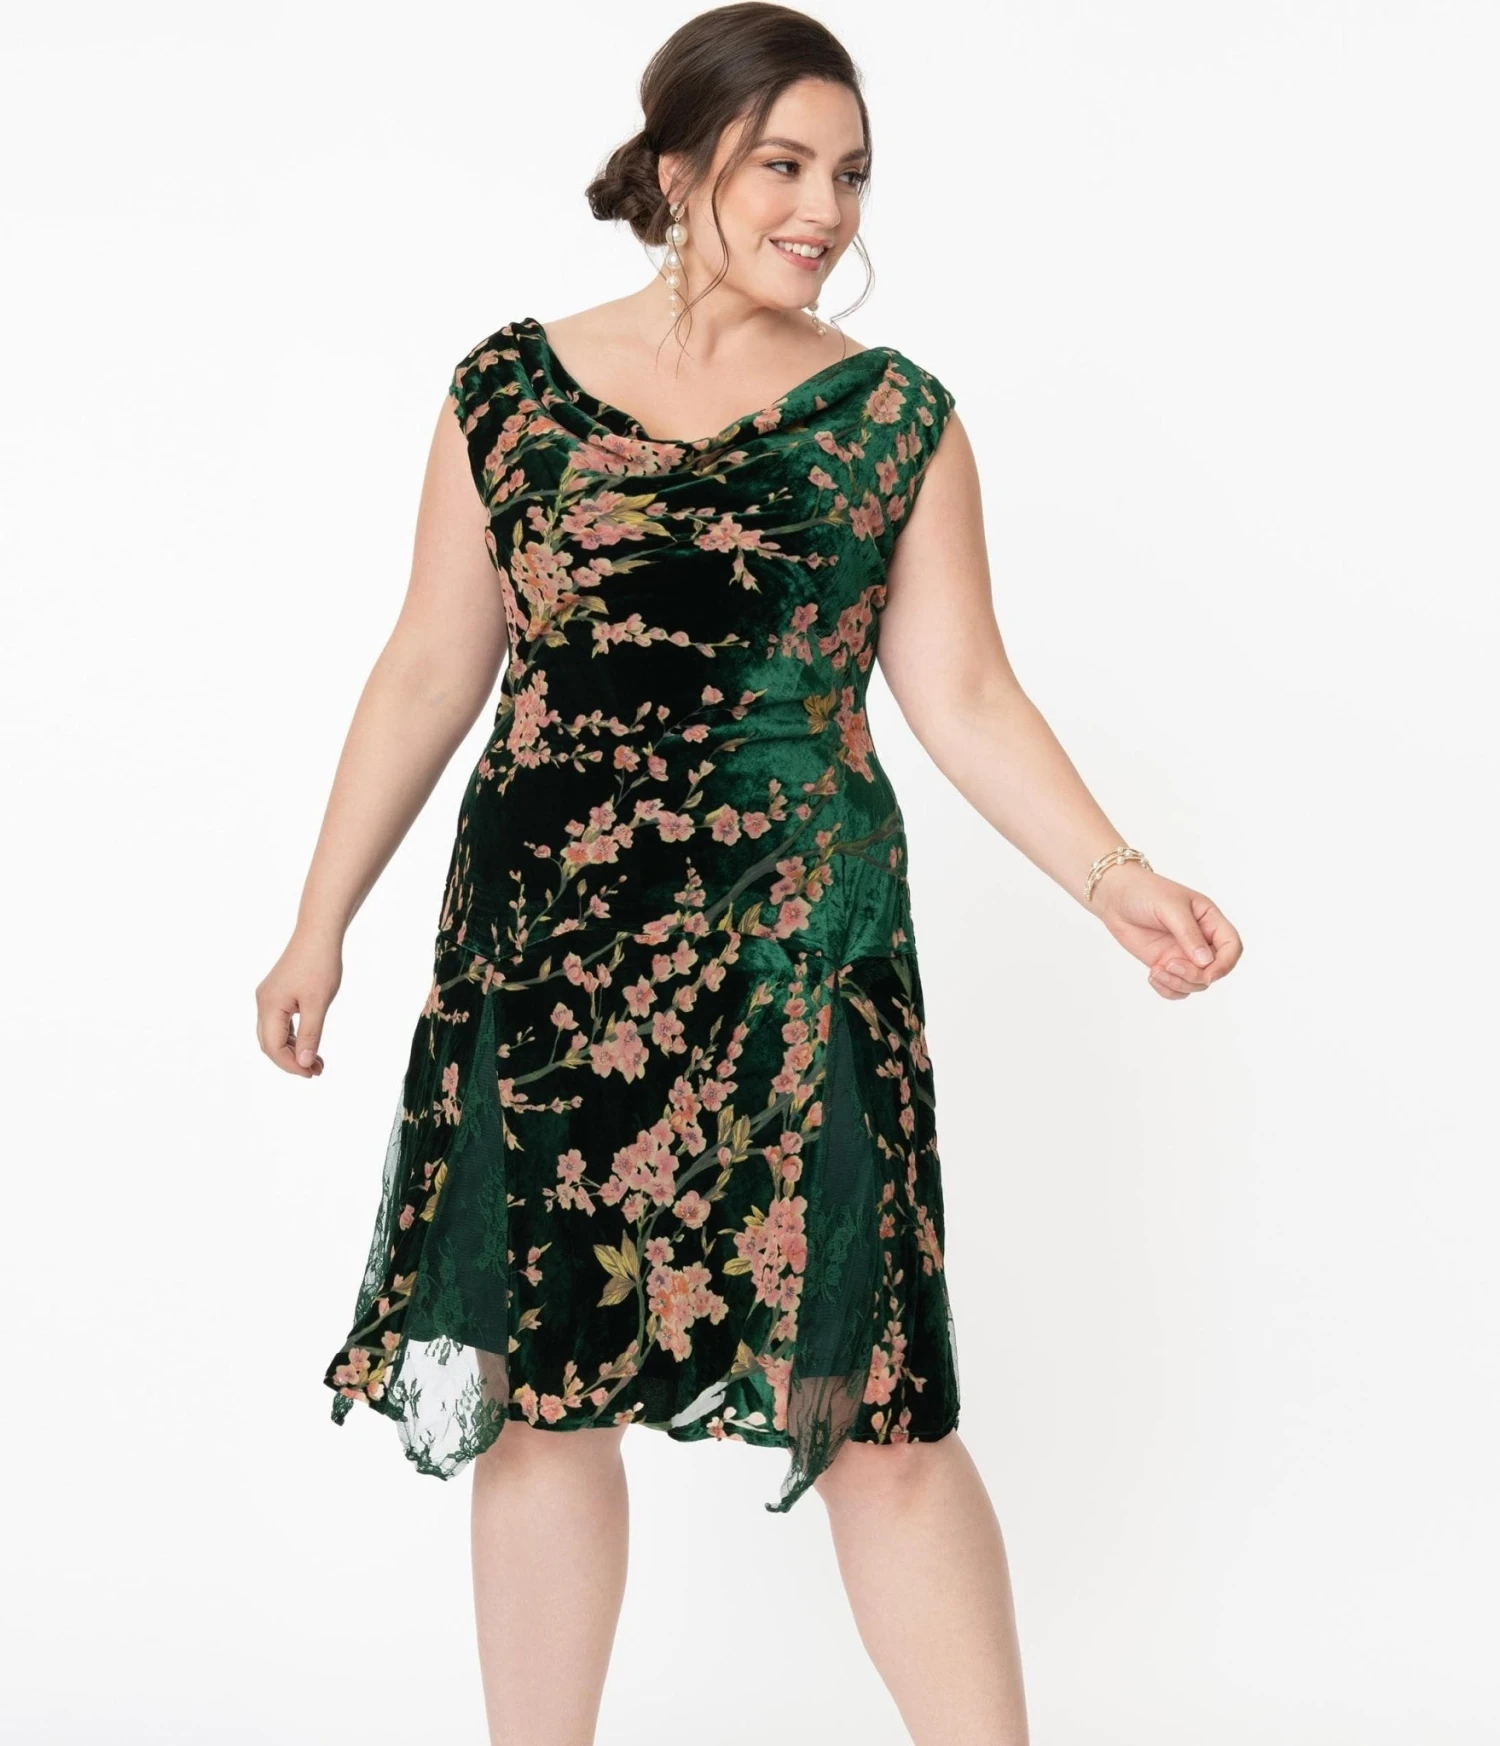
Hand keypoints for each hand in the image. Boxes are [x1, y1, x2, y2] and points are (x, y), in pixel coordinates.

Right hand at [256, 929, 343, 1075]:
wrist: (318, 934)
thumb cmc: (319, 965)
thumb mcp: (317, 1004)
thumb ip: (310, 1035)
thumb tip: (303, 1063)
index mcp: (269, 1006)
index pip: (273, 1047)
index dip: (291, 1065)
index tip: (312, 1073)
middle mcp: (263, 1002)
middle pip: (270, 1043)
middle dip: (291, 1061)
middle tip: (316, 1071)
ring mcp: (269, 997)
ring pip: (275, 1034)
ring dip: (293, 1049)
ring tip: (317, 1062)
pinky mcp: (278, 993)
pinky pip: (280, 1022)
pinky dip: (293, 1036)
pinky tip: (309, 1042)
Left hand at [1090, 866, 1243, 1000]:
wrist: (1114, 895)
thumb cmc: (1144, 892)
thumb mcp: (1170, 907)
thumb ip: (1188, 933)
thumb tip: (1206, 962)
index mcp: (1209, 920)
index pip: (1232, 946)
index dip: (1225, 964)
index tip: (1207, 973)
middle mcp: (1201, 939)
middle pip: (1215, 970)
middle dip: (1196, 977)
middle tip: (1170, 965)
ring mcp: (1183, 954)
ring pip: (1196, 983)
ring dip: (1179, 984)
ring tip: (1157, 971)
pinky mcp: (1165, 963)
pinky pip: (1177, 987)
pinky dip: (1168, 989)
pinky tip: (1152, 975)